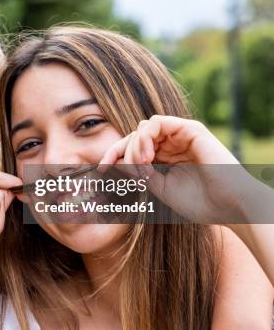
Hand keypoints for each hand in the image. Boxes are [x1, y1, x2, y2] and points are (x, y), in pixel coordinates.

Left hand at [98, 115, 254, 222]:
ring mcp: (180, 135)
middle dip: (119, 152)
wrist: (229, 207)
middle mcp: (171, 144)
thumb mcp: (159, 188)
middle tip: (118, 170)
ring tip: (139, 167)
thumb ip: (139, 173)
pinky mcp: (190, 129)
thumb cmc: (199, 202)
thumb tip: (116, 162)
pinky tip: (146, 156)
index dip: (113, 155)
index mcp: (164, 158)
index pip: (132, 148)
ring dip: (133, 147)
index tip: (101, 170)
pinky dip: (145, 137)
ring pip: (141, 129)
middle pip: (133, 136)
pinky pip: (157, 122)